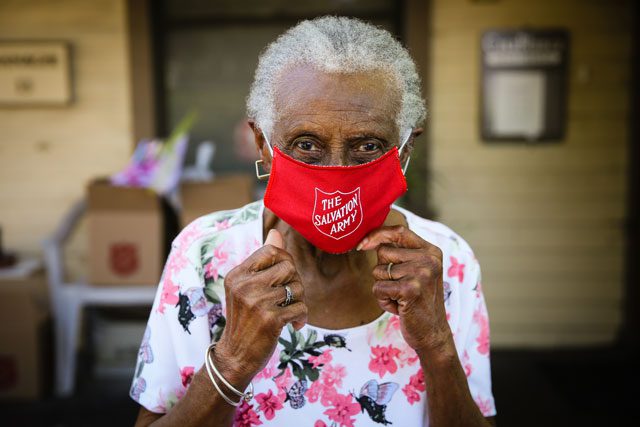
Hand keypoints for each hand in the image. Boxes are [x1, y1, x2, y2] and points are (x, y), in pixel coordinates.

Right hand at [215, 229, 307, 380]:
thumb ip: (263, 262)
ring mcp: (257, 302)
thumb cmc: (246, 319)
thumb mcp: (247, 288)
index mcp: (238, 274)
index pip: (271, 251)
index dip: (285, 261)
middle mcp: (244, 285)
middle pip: (289, 267)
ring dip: (299, 301)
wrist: (235, 356)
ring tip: (287, 312)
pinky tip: (292, 325)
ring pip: (297, 288)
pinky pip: (300, 308)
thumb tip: (275, 232)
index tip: (283, 278)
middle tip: (287, 298)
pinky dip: (301, 318)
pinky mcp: (270, 320)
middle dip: (295, 282)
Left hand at [358, 225, 450, 352]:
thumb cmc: (418, 302)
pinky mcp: (410, 289)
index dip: (377, 234)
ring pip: (378, 272)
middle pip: (383, 252)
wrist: (432, 333)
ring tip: (401, 299)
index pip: (399, 231)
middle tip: (400, 288)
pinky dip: (383, 301)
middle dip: (383, 271)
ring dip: (383, 288)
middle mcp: (428, 259)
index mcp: (431, 251)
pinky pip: (378, 288)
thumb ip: (400, 254)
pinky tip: (399, 308)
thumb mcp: (416, 272)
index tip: (362, 245)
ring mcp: (420, 273)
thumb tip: (366, 240)